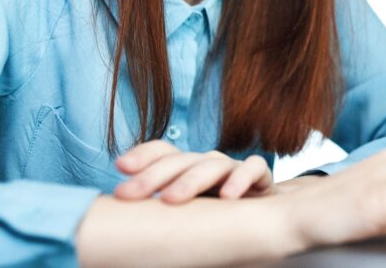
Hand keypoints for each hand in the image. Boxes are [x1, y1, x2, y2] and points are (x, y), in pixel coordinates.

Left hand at [113, 140, 273, 203]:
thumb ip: (160, 214)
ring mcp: (233, 168)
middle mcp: (207, 163)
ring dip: (190, 180)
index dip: (141, 155)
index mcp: (186, 168)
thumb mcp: (187, 213)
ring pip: (212, 164)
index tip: (119, 168)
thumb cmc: (217, 218)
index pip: (162, 152)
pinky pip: (253, 169)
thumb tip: (120, 233)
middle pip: (179, 160)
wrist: (266, 217)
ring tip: (171, 200)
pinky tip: (228, 196)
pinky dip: (241, 179)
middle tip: (129, 193)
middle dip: (152, 176)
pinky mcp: (261, 177)